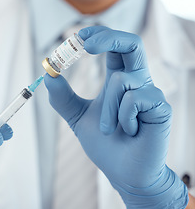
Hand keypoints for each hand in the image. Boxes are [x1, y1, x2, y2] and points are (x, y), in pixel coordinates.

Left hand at [45, 26, 187, 208]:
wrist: (123, 173)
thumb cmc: (105, 145)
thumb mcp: (77, 117)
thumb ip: (63, 98)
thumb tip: (48, 75)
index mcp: (118, 81)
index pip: (113, 47)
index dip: (99, 36)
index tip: (77, 37)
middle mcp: (136, 82)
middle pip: (131, 43)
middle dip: (108, 37)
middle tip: (84, 43)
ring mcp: (150, 94)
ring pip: (123, 80)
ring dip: (107, 108)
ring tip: (109, 129)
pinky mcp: (160, 108)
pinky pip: (135, 99)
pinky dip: (123, 116)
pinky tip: (129, 131)